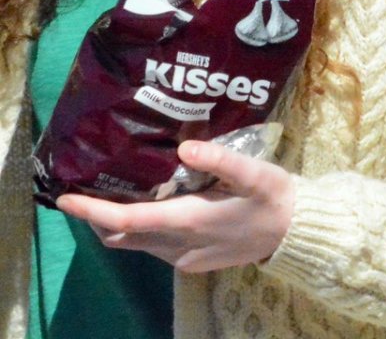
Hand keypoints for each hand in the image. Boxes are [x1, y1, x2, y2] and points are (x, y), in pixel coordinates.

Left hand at [56, 140, 295, 272]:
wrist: (295, 233)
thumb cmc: (275, 199)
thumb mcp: (256, 173)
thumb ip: (220, 160)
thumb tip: (182, 148)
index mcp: (189, 220)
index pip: (126, 220)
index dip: (92, 211)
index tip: (64, 199)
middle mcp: (178, 245)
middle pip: (121, 236)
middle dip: (98, 217)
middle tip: (88, 189)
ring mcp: (183, 258)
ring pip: (135, 244)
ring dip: (120, 224)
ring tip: (117, 193)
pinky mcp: (192, 262)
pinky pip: (153, 247)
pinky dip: (142, 229)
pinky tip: (156, 207)